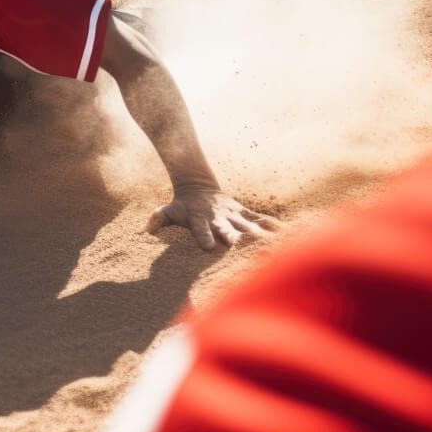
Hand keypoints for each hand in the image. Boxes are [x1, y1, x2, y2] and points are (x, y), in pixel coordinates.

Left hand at [146, 185, 280, 248]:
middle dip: (234, 235)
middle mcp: (218, 216)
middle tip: (242, 245)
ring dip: (260, 234)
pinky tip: (289, 234)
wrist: (198, 185)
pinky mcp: (243, 212)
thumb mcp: (168, 211)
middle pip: (227, 227)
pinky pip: (260, 219)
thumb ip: (158, 219)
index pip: (201, 228)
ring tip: (274, 245)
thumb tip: (142, 231)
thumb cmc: (181, 205)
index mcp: (199, 218)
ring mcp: (232, 214)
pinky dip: (273, 226)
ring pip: (247, 224)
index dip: (204, 236)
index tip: (208, 246)